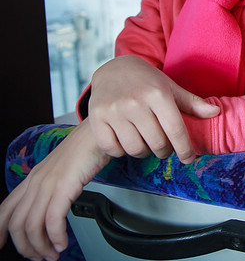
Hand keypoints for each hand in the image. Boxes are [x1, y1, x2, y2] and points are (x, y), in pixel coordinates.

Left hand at [0, 121, 109, 260]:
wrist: (98, 132)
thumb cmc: (86, 150)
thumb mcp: (61, 170)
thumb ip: (52, 187)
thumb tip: (52, 209)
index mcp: (32, 179)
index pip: (5, 209)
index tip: (1, 245)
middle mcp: (35, 183)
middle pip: (16, 223)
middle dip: (25, 247)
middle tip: (39, 257)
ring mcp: (48, 184)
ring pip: (32, 225)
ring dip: (41, 246)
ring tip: (53, 254)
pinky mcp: (64, 187)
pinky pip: (53, 220)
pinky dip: (56, 236)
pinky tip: (63, 243)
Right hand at [88, 55, 219, 162]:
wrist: (113, 69)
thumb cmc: (147, 81)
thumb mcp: (170, 88)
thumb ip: (192, 103)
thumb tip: (216, 113)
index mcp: (157, 94)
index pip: (176, 130)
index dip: (185, 149)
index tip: (189, 159)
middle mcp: (135, 102)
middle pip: (157, 143)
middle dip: (165, 151)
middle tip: (164, 148)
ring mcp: (114, 111)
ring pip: (135, 149)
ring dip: (144, 152)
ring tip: (146, 142)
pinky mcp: (96, 118)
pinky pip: (113, 148)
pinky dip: (121, 151)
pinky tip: (127, 140)